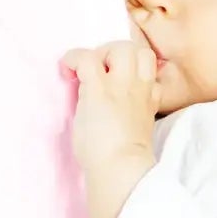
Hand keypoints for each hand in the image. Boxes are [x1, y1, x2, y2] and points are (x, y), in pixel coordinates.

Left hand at [61, 40, 158, 217]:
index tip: (115, 82)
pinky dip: (73, 58)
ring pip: (119, 48)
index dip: (131, 70)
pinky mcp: (99, 90)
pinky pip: (86, 58)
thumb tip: (106, 104)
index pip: (149, 70)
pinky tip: (67, 70)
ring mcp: (120, 87)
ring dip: (100, 54)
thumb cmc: (123, 162)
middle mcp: (139, 88)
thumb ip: (129, 111)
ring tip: (87, 71)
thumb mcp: (136, 131)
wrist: (120, 169)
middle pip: (138, 51)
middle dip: (117, 54)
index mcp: (149, 100)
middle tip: (100, 71)